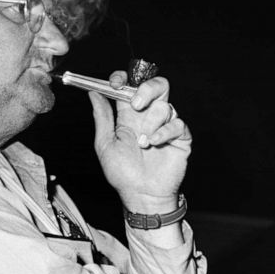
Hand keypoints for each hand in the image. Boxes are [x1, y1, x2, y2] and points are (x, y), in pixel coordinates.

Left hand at [89, 73, 191, 211]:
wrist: (142, 195)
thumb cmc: (123, 174)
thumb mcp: (105, 144)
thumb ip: (102, 117)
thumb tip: (93, 93)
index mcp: (130, 115)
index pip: (130, 85)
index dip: (124, 78)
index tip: (116, 83)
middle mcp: (149, 117)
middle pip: (156, 86)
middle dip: (147, 88)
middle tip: (136, 103)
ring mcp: (166, 126)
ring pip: (165, 106)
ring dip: (151, 122)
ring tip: (143, 143)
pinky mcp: (180, 138)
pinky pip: (178, 123)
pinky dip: (165, 131)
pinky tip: (155, 143)